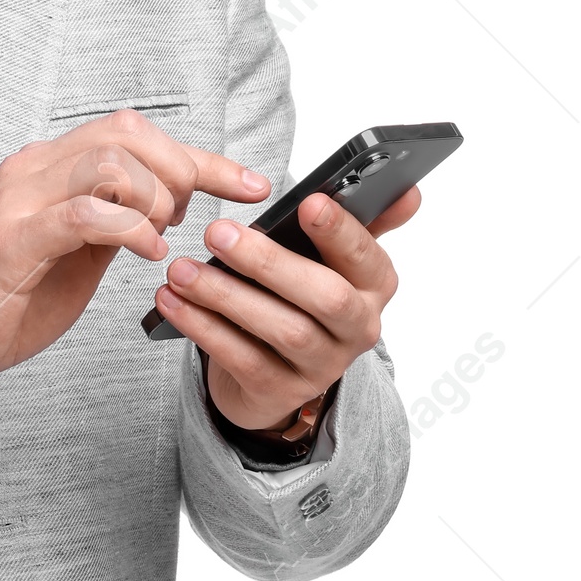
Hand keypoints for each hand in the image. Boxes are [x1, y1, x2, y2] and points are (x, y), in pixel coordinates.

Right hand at [0, 111, 273, 396]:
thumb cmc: (12, 295)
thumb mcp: (78, 250)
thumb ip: (115, 218)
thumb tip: (170, 202)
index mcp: (50, 166)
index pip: (132, 133)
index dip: (200, 156)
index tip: (249, 185)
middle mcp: (32, 169)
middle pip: (125, 132)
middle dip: (177, 171)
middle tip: (184, 220)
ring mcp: (19, 200)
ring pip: (108, 163)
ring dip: (154, 201)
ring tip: (158, 239)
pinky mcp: (12, 240)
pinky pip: (83, 214)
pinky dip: (129, 229)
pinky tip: (146, 253)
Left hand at [154, 186, 421, 431]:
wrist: (274, 373)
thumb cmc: (300, 295)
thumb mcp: (331, 258)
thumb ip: (361, 221)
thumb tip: (408, 188)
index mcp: (374, 286)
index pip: (367, 257)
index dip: (340, 231)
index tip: (308, 202)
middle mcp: (358, 329)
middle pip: (324, 296)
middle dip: (269, 262)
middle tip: (217, 233)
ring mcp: (321, 366)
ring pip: (280, 329)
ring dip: (225, 295)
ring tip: (181, 269)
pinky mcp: (280, 391)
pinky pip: (241, 358)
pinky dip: (203, 327)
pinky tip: (172, 301)